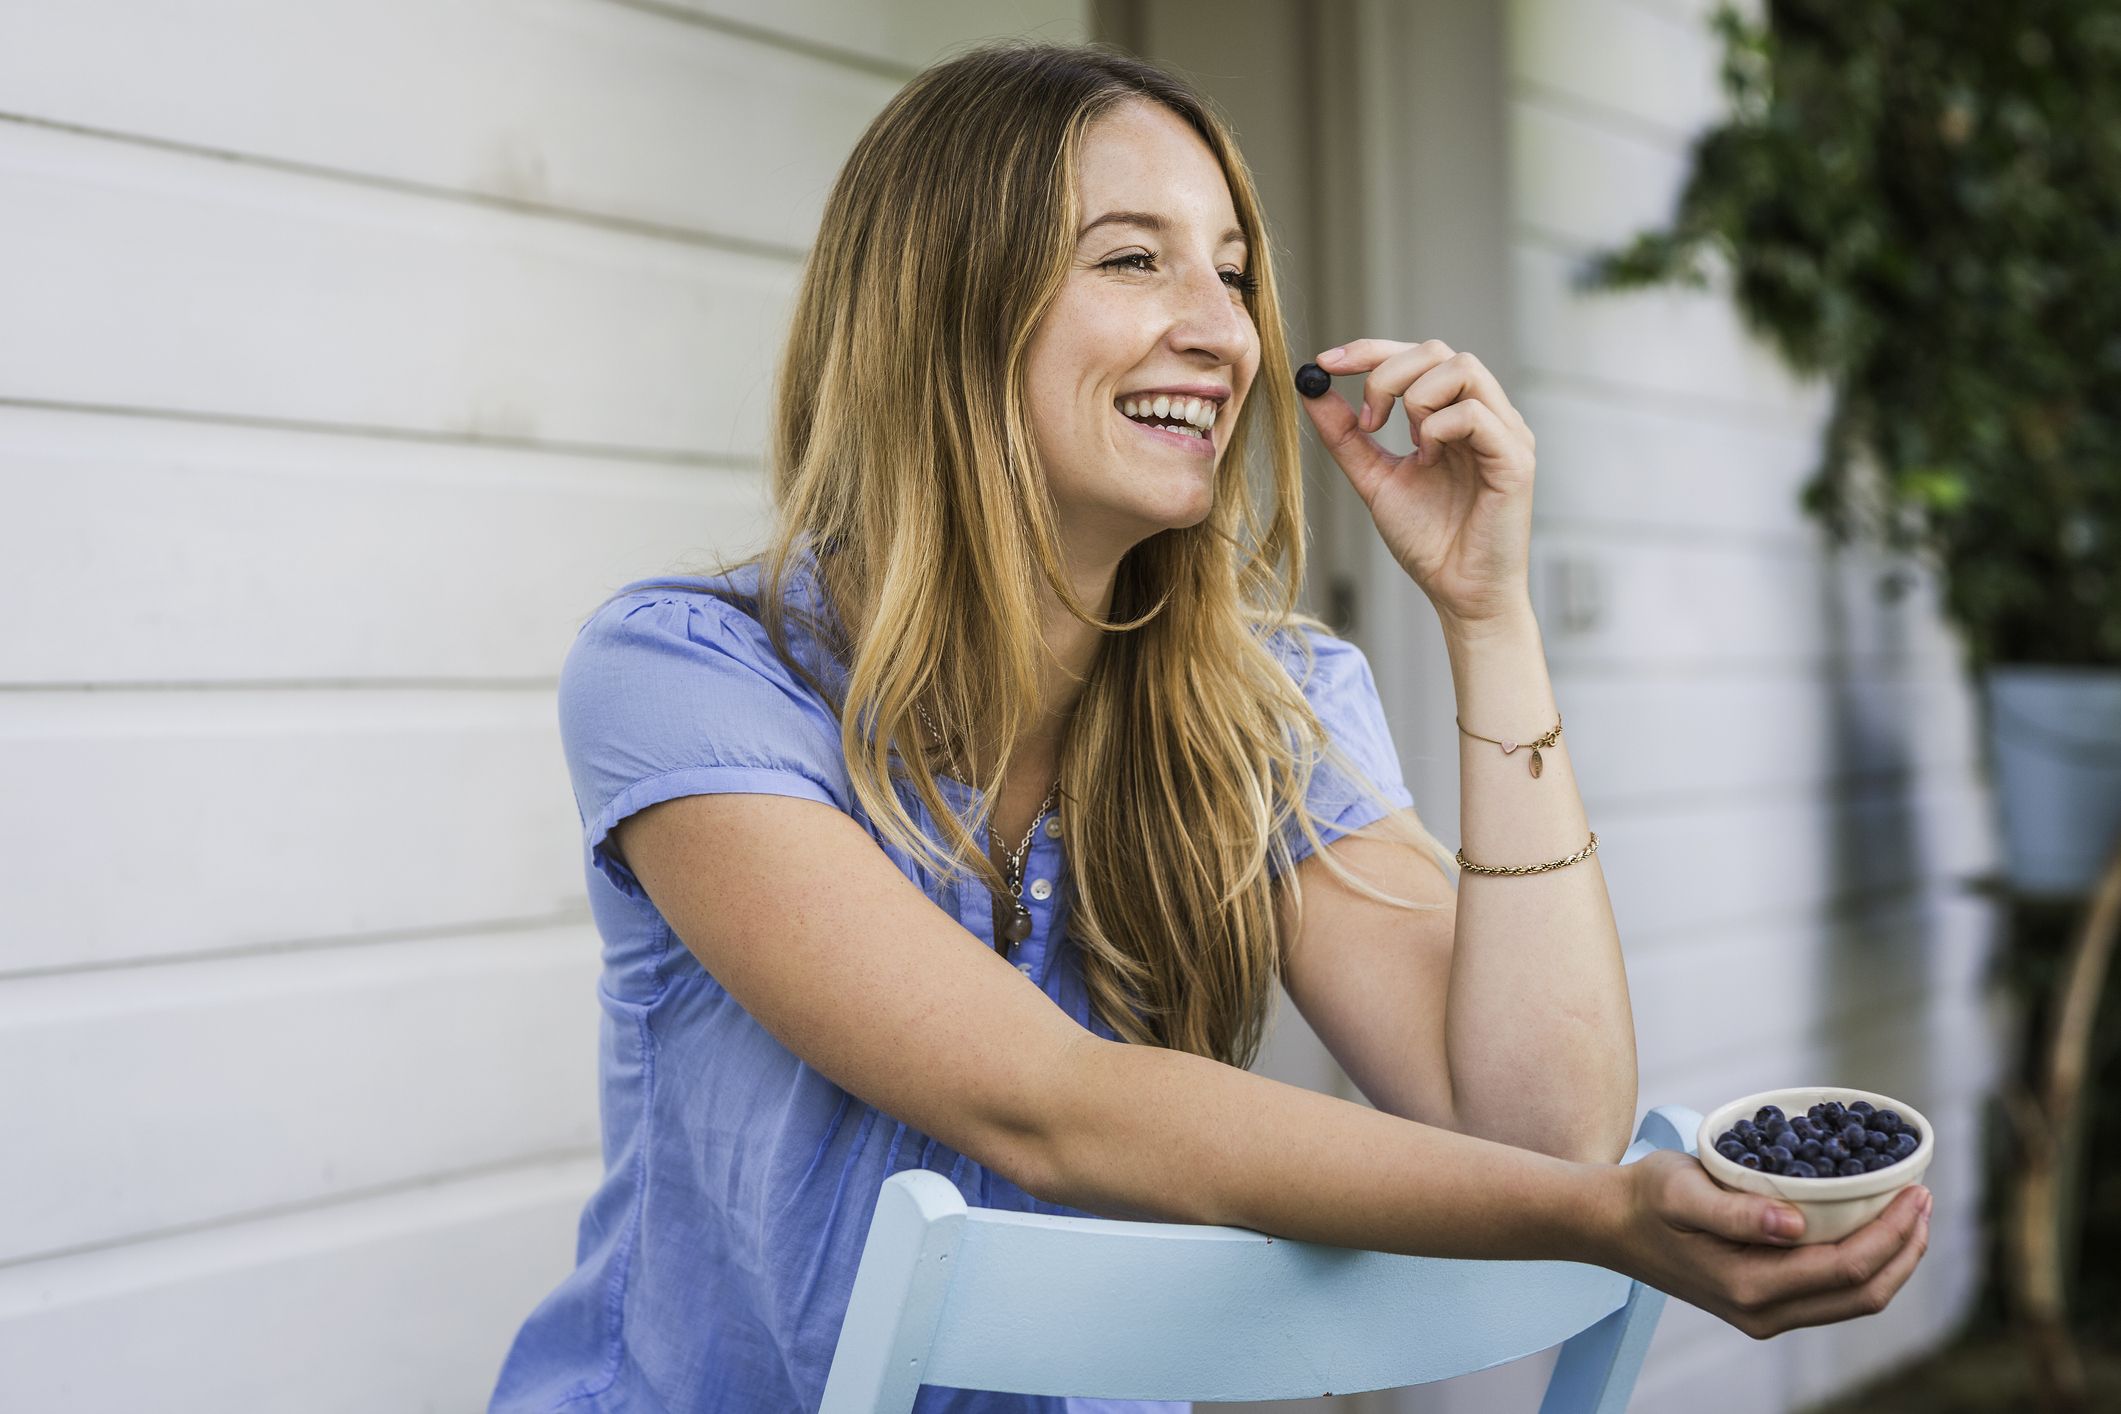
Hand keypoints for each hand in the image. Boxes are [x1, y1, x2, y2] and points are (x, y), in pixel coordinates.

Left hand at [1299, 340, 1536, 630]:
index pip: (1418, 355)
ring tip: (1408, 445)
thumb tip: (1311, 389)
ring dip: (1417, 398)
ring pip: (1463, 367)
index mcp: (1455, 414)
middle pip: (1438, 350)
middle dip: (1387, 374)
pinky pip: (1476, 414)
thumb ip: (1347, 436)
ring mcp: (1505, 433)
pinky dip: (1439, 427)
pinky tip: (1429, 459)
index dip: (1369, 350)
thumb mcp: (1375, 479)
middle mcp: (1486, 414)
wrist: (1459, 594)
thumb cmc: (1429, 540)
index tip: (1325, 363)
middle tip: (1368, 421)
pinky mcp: (1516, 459)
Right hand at [1602, 1150, 1930, 1339]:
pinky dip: (1866, 1266)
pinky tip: (1872, 1233)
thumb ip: (1738, 1211)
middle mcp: (1763, 1314)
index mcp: (1749, 1287)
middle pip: (1864, 1295)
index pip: (1846, 1267)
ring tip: (1911, 1215)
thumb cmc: (1645, 1197)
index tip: (1914, 1191)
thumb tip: (1794, 1225)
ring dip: (1893, 1261)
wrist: (1609, 1225)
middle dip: (1906, 1249)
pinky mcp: (1764, 1306)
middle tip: (1924, 1199)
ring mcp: (1765, 1315)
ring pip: (1855, 1301)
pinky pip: (1833, 1295)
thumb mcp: (1682, 1190)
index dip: (1891, 1233)